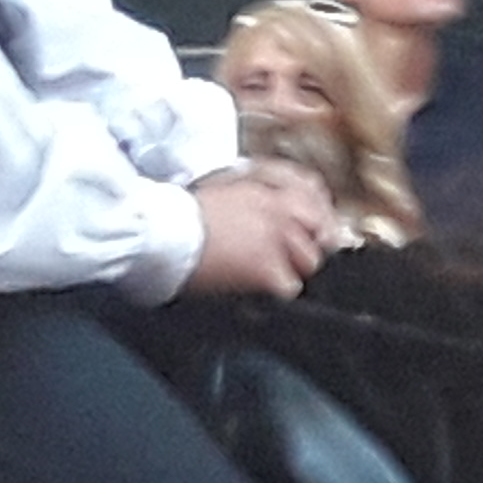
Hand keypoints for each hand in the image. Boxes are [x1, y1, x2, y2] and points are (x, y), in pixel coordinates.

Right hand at [184, 168, 330, 299]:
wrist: (162, 232)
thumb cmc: (177, 217)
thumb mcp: (219, 192)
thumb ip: (251, 201)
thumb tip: (261, 216)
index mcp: (263, 190)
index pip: (314, 200)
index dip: (315, 221)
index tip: (312, 234)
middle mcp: (277, 211)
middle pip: (319, 232)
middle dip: (307, 246)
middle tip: (289, 260)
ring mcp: (276, 239)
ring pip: (310, 262)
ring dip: (292, 270)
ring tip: (268, 277)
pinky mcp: (266, 268)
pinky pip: (290, 287)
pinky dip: (276, 292)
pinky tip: (258, 289)